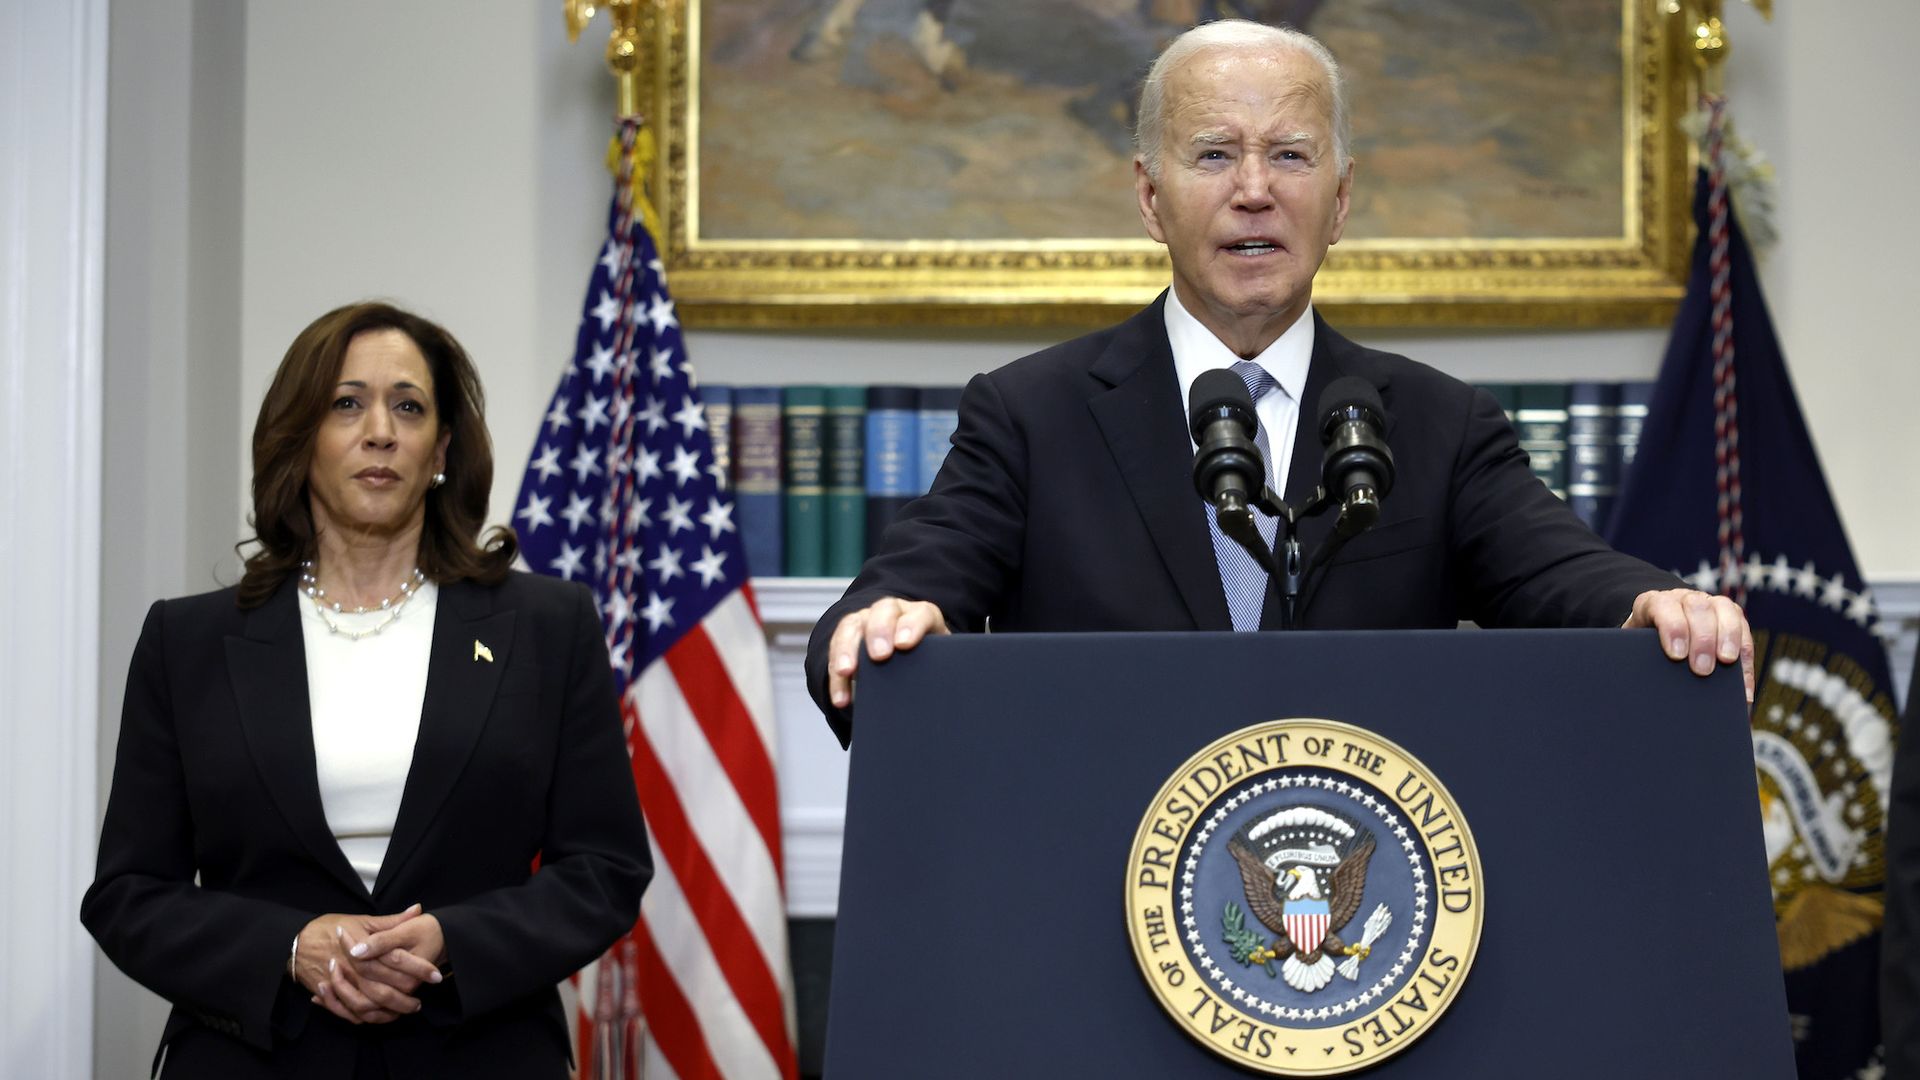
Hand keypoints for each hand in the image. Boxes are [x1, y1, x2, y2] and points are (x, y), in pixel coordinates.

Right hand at [294, 905, 440, 1023]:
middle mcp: (352, 968)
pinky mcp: (330, 995)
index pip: (396, 960)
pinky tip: (382, 1015)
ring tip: (405, 1009)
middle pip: (383, 990)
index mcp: (363, 948)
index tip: (436, 975)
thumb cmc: (330, 928)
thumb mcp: (362, 920)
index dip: (418, 969)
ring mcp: (340, 984)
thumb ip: (392, 921)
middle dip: (405, 998)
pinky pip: (350, 1013)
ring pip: (368, 1006)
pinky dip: (367, 1018)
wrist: (296, 942)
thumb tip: (418, 909)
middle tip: (421, 1001)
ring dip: (388, 1012)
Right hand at [826, 597, 949, 708]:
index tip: (905, 644)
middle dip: (879, 632)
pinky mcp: (848, 635)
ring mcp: (867, 620)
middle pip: (883, 611)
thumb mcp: (938, 660)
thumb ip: (940, 667)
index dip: (912, 626)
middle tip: (879, 655)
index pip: (920, 614)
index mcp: (921, 615)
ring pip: (852, 626)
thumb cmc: (929, 659)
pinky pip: (836, 650)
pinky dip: (836, 675)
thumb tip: (943, 695)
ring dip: (847, 649)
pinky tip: (841, 697)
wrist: (911, 655)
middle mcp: (893, 611)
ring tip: (846, 672)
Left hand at [1623, 587, 1754, 702]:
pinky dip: (1746, 661)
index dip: (1672, 628)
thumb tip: (1646, 682)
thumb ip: (1639, 655)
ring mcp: (1710, 604)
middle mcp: (1684, 599)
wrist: (1656, 631)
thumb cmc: (1642, 646)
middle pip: (1698, 608)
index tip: (1676, 655)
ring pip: (1727, 611)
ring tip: (1727, 663)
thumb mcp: (1634, 647)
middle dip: (1702, 639)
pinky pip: (1745, 633)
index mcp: (1655, 602)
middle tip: (1702, 669)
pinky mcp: (1732, 617)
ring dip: (1729, 639)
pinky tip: (1743, 687)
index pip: (1664, 606)